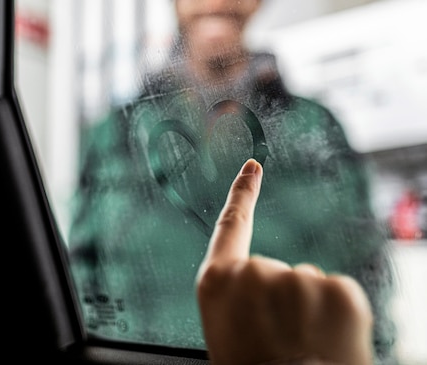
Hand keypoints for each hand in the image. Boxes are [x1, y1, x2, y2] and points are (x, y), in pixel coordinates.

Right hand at [196, 159, 373, 364]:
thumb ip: (238, 296)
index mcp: (217, 282)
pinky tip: (325, 341)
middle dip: (281, 298)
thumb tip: (260, 283)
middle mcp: (254, 270)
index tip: (253, 167)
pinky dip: (335, 315)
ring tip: (302, 346)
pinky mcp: (337, 288)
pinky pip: (335, 293)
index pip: (230, 226)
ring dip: (308, 309)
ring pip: (306, 283)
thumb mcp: (225, 331)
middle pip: (274, 269)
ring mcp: (297, 276)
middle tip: (280, 341)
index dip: (241, 194)